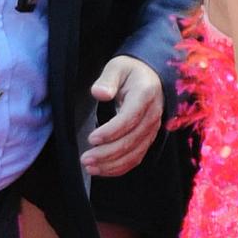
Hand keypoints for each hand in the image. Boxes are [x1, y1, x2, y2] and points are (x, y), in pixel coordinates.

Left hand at [82, 55, 163, 176]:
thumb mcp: (118, 67)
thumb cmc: (131, 72)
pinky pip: (136, 158)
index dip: (111, 131)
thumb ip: (108, 79)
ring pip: (135, 153)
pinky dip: (120, 167)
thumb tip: (99, 93)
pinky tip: (102, 170)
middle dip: (107, 153)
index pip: (130, 118)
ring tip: (90, 167)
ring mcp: (152, 129)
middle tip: (85, 158)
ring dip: (112, 164)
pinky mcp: (148, 139)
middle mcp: (152, 115)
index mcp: (145, 95)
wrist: (152, 77)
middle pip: (132, 140)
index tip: (91, 138)